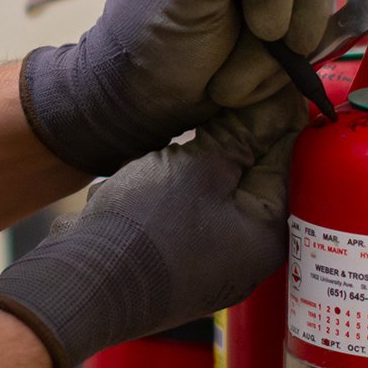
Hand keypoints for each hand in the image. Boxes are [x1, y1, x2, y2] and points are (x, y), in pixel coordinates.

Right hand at [0, 85, 304, 367]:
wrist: (80, 284)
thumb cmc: (142, 231)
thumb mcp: (199, 168)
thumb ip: (243, 135)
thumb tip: (280, 103)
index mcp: (266, 234)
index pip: (287, 159)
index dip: (274, 115)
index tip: (262, 83)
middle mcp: (245, 251)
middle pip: (253, 173)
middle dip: (236, 136)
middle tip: (218, 102)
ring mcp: (209, 257)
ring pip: (218, 187)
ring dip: (203, 156)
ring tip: (184, 134)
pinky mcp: (176, 255)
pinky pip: (190, 205)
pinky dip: (180, 181)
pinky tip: (160, 164)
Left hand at [21, 0, 332, 174]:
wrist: (141, 100)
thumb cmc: (153, 38)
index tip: (260, 26)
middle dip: (284, 21)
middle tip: (251, 54)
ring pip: (314, 0)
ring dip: (280, 53)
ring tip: (234, 79)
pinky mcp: (275, 8)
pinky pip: (310, 27)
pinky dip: (283, 64)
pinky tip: (248, 79)